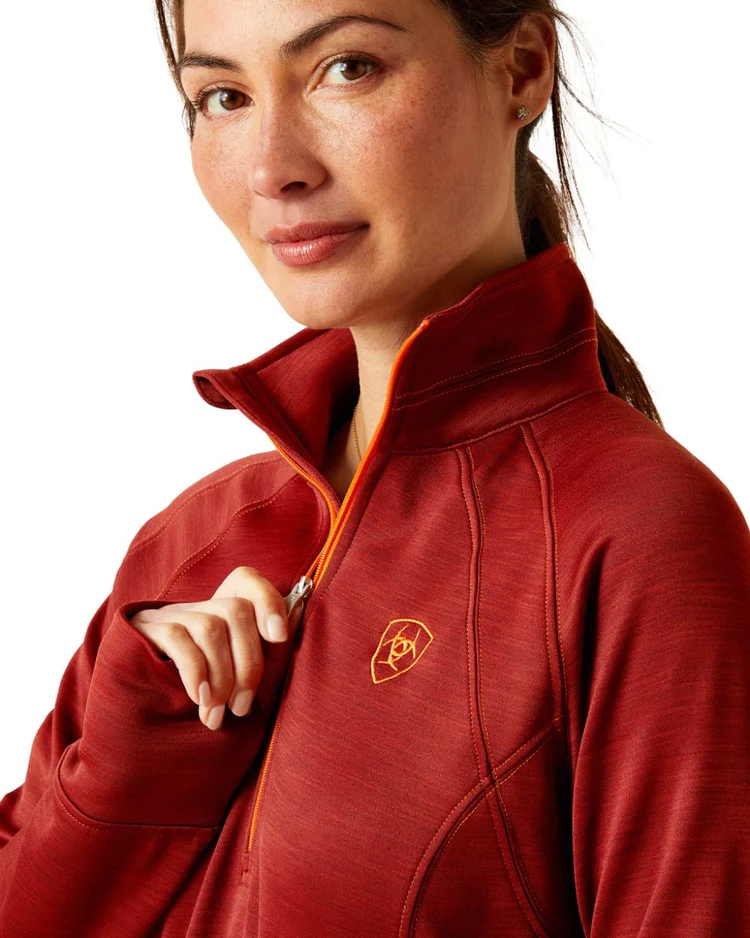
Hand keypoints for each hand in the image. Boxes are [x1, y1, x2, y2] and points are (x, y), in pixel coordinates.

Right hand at [129, 566, 303, 729]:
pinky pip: (178, 638)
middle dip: (248, 663)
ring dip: (222, 676)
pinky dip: (196, 671)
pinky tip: (200, 699)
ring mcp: (168, 615)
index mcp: (220, 613)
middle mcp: (196, 607)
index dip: (268, 602)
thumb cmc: (201, 703)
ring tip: (218, 714)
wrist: (136, 731)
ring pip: (211, 626)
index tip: (280, 637)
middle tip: (242, 707)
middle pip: (236, 610)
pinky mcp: (143, 630)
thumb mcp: (237, 679)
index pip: (246, 581)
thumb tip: (301, 607)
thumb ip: (268, 650)